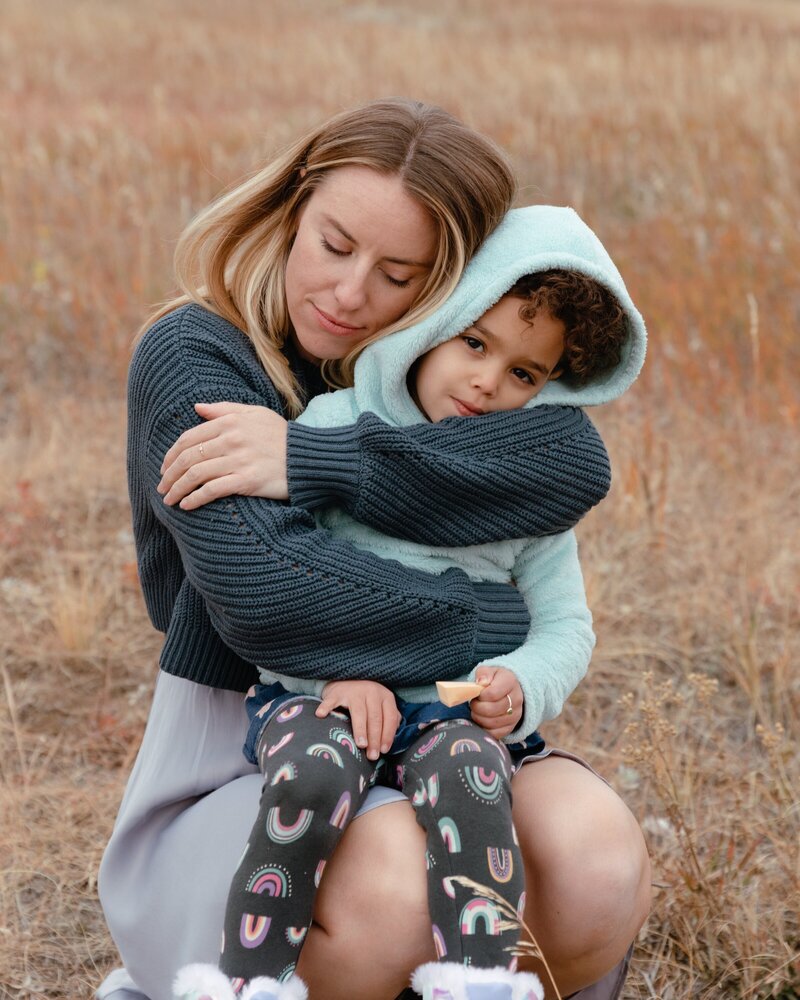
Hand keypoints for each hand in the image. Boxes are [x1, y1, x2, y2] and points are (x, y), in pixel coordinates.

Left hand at [157, 402, 288, 508]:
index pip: (189, 438)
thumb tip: (197, 407)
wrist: (308, 457)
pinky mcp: (246, 481)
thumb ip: (224, 409)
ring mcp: (238, 460)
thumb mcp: (255, 413)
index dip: (171, 454)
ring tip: (169, 500)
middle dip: (169, 474)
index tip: (165, 468)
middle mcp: (231, 440)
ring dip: (177, 489)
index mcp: (230, 422)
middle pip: (188, 458)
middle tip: (162, 487)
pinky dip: (195, 499)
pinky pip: (212, 490)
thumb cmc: (282, 436)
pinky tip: (187, 505)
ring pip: (195, 475)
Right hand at [316, 681, 400, 760]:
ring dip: (360, 729)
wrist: (347, 681)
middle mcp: (372, 691)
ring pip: (359, 712)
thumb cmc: (367, 700)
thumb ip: (390, 718)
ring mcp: (354, 690)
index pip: (390, 717)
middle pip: (375, 717)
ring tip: (361, 745)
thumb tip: (392, 738)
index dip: (388, 735)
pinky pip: (332, 701)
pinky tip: (321, 715)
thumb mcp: (382, 705)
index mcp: (385, 696)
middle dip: (374, 738)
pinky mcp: (338, 692)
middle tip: (372, 755)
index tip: (384, 750)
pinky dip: (326, 708)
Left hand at [469, 666, 523, 739]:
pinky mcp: (511, 727)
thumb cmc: (495, 679)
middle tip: (474, 703)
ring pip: (493, 723)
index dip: (480, 696)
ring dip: (479, 718)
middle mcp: (516, 699)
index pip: (492, 693)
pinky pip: (496, 734)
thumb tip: (480, 682)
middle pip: (491, 710)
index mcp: (510, 682)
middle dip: (477, 708)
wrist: (509, 689)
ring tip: (477, 711)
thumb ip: (483, 673)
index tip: (477, 694)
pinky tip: (482, 720)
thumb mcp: (489, 670)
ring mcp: (516, 715)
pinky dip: (485, 729)